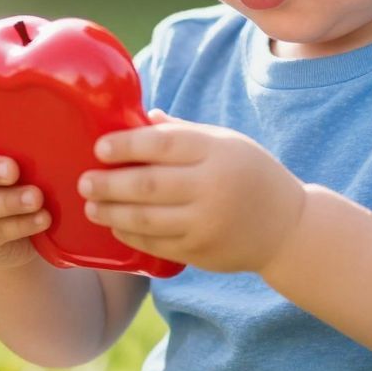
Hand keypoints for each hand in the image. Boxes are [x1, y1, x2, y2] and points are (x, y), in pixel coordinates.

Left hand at [78, 110, 307, 273]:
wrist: (287, 227)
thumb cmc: (249, 173)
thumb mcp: (225, 142)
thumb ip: (182, 132)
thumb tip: (139, 118)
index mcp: (216, 151)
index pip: (163, 145)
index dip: (126, 145)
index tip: (99, 148)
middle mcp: (211, 187)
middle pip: (148, 185)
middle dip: (109, 184)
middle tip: (84, 181)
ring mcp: (206, 223)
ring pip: (147, 220)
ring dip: (112, 213)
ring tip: (91, 206)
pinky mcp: (201, 252)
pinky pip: (156, 244)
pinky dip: (131, 235)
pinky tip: (115, 225)